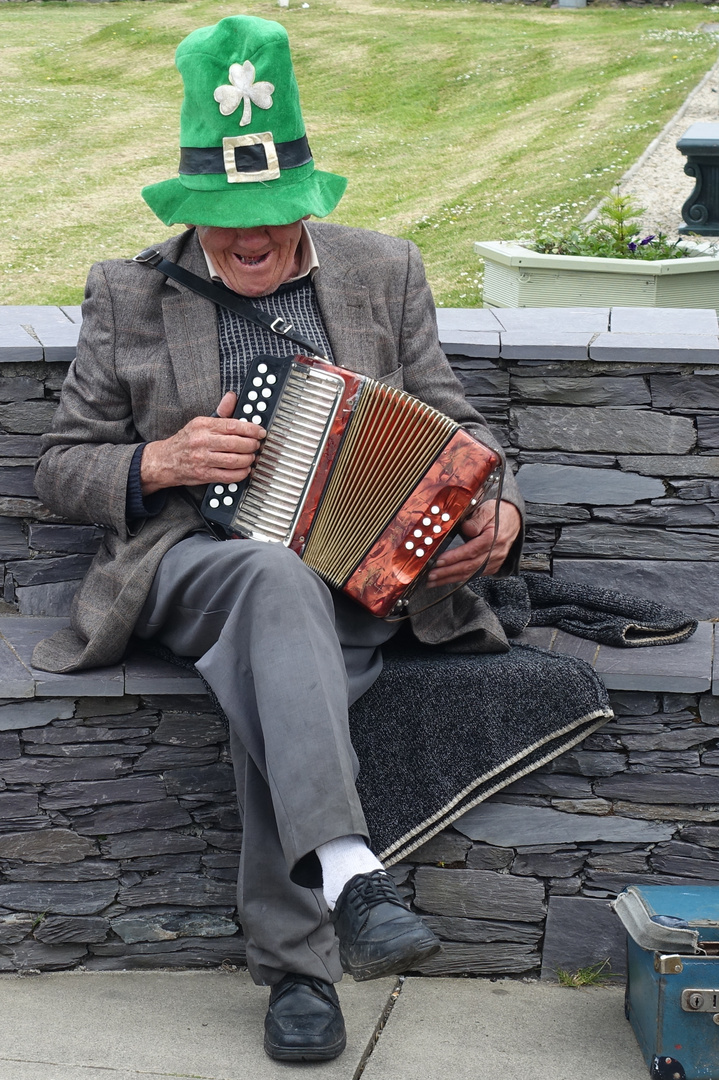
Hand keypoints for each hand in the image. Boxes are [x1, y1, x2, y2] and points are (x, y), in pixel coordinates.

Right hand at [140, 391, 264, 494]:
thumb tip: (232, 397)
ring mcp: (202, 459)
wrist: (164, 460)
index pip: (232, 425)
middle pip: (235, 443)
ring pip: (233, 460)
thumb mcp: (200, 422)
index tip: (260, 432)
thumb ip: (220, 412)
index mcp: (203, 425)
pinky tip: (244, 470)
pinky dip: (240, 473)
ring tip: (251, 457)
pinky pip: (227, 475)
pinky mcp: (203, 474)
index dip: (251, 429)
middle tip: (257, 445)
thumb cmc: (186, 441)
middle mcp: (202, 441)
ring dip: (248, 459)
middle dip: (251, 445)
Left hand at [426, 500, 521, 586]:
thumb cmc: (497, 513)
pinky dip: (459, 579)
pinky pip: (474, 575)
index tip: (439, 561)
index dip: (454, 557)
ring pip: (470, 574)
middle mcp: (495, 553)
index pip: (471, 551)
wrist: (514, 520)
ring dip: (450, 579)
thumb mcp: (487, 510)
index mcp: (493, 538)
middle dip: (448, 572)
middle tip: (430, 575)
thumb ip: (476, 519)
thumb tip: (466, 529)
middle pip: (469, 566)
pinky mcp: (492, 567)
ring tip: (433, 581)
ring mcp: (495, 562)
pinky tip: (446, 580)